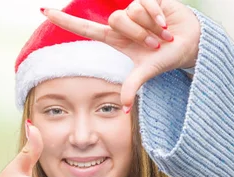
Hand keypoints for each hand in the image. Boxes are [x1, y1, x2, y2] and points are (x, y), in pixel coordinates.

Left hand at [42, 0, 200, 109]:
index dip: (65, 20)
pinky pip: (144, 2)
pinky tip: (166, 23)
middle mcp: (122, 23)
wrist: (190, 43)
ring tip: (162, 35)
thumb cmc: (167, 58)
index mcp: (115, 39)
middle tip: (153, 45)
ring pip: (130, 11)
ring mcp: (134, 9)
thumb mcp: (147, 72)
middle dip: (138, 35)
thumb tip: (122, 110)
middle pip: (115, 19)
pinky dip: (157, 16)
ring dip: (149, 27)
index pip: (85, 28)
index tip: (43, 10)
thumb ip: (132, 86)